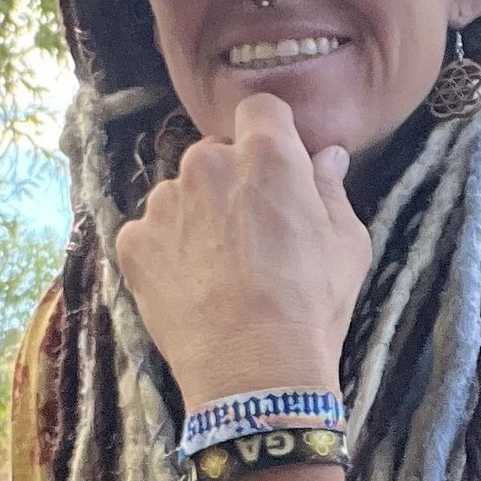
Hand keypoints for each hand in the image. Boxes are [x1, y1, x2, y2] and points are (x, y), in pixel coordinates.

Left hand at [114, 94, 370, 408]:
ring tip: (221, 269)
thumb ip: (330, 189)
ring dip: (198, 216)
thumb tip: (328, 158)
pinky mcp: (133, 242)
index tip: (277, 165)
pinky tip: (193, 286)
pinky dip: (167, 251)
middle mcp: (207, 164)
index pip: (259, 108)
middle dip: (233, 181)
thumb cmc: (311, 306)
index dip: (270, 133)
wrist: (254, 372)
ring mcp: (164, 203)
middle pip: (217, 154)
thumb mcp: (347, 244)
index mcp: (266, 155)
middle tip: (253, 233)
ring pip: (181, 194)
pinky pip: (151, 232)